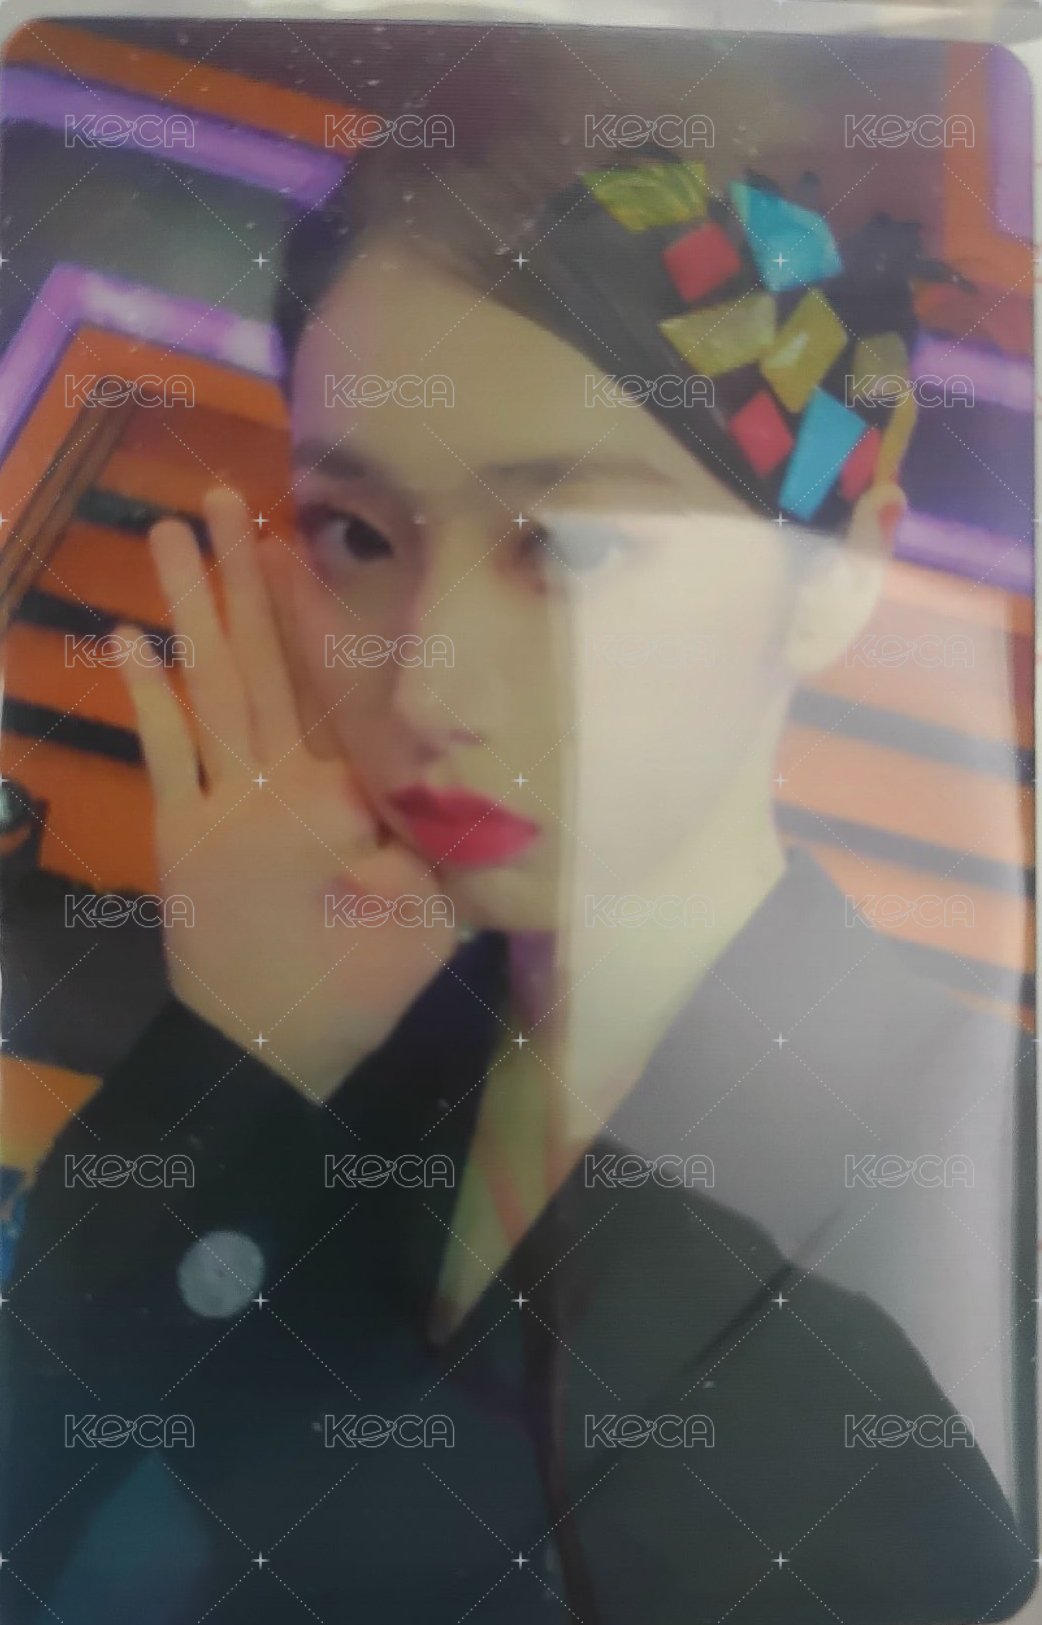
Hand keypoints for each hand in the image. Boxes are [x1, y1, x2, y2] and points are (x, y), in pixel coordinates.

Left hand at [118, 488, 458, 1099]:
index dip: (310, 608)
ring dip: (187, 610)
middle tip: (216, 500)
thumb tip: (475, 774)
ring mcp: (214, 805)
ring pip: (205, 690)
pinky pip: (161, 751)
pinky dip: (146, 694)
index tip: (293, 537)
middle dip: (235, 578)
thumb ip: (448, 842)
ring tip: (167, 536)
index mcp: (337, 799)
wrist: (261, 1054)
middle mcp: (271, 783)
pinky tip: (129, 639)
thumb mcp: (430, 918)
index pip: (333, 688)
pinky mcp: (177, 832)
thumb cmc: (351, 986)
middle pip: (255, 664)